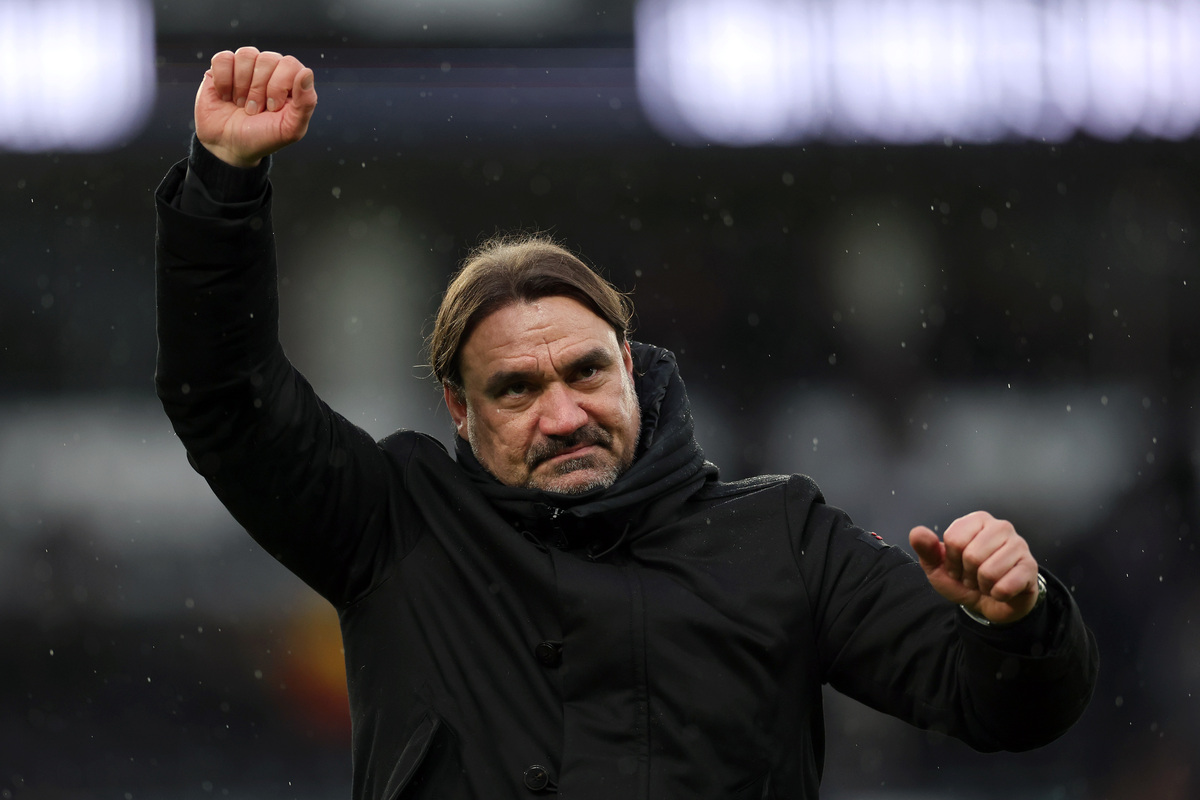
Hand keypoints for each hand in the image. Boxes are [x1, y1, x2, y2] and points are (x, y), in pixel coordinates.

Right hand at [195, 47, 317, 167]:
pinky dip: (223, 80)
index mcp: (291, 83)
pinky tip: (226, 96)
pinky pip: (224, 58)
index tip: (272, 108)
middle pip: (268, 59)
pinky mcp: (222, 69)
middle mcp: (270, 71)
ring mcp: (246, 68)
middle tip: (254, 110)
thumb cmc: (262, 137)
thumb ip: (306, 103)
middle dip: (259, 89)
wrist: (229, 146)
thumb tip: (307, 73)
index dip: (278, 85)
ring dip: (241, 85)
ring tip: (240, 104)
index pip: (290, 64)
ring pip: (246, 54)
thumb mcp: (289, 129)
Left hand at [909, 511, 1040, 624]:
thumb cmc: (965, 579)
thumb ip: (926, 550)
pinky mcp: (1030, 567)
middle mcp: (1001, 527)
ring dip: (983, 585)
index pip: (954, 539)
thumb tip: (917, 533)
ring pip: (989, 571)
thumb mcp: (938, 567)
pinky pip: (1006, 585)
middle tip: (973, 577)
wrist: (991, 603)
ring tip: (986, 582)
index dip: (951, 561)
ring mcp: (1019, 545)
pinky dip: (997, 594)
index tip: (956, 566)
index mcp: (977, 520)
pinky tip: (1001, 590)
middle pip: (971, 555)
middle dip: (967, 574)